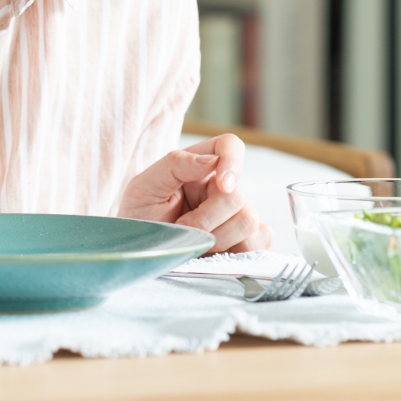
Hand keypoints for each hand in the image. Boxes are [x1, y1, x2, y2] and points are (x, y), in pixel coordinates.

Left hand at [118, 133, 270, 252]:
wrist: (139, 253)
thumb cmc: (139, 217)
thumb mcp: (143, 187)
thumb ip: (174, 166)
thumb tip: (211, 161)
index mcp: (199, 167)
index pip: (230, 146)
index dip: (232, 161)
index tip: (222, 185)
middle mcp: (221, 188)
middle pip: (237, 196)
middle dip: (207, 220)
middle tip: (182, 230)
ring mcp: (235, 215)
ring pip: (249, 222)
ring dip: (217, 239)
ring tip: (194, 245)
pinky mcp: (243, 241)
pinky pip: (261, 242)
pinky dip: (241, 250)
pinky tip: (217, 254)